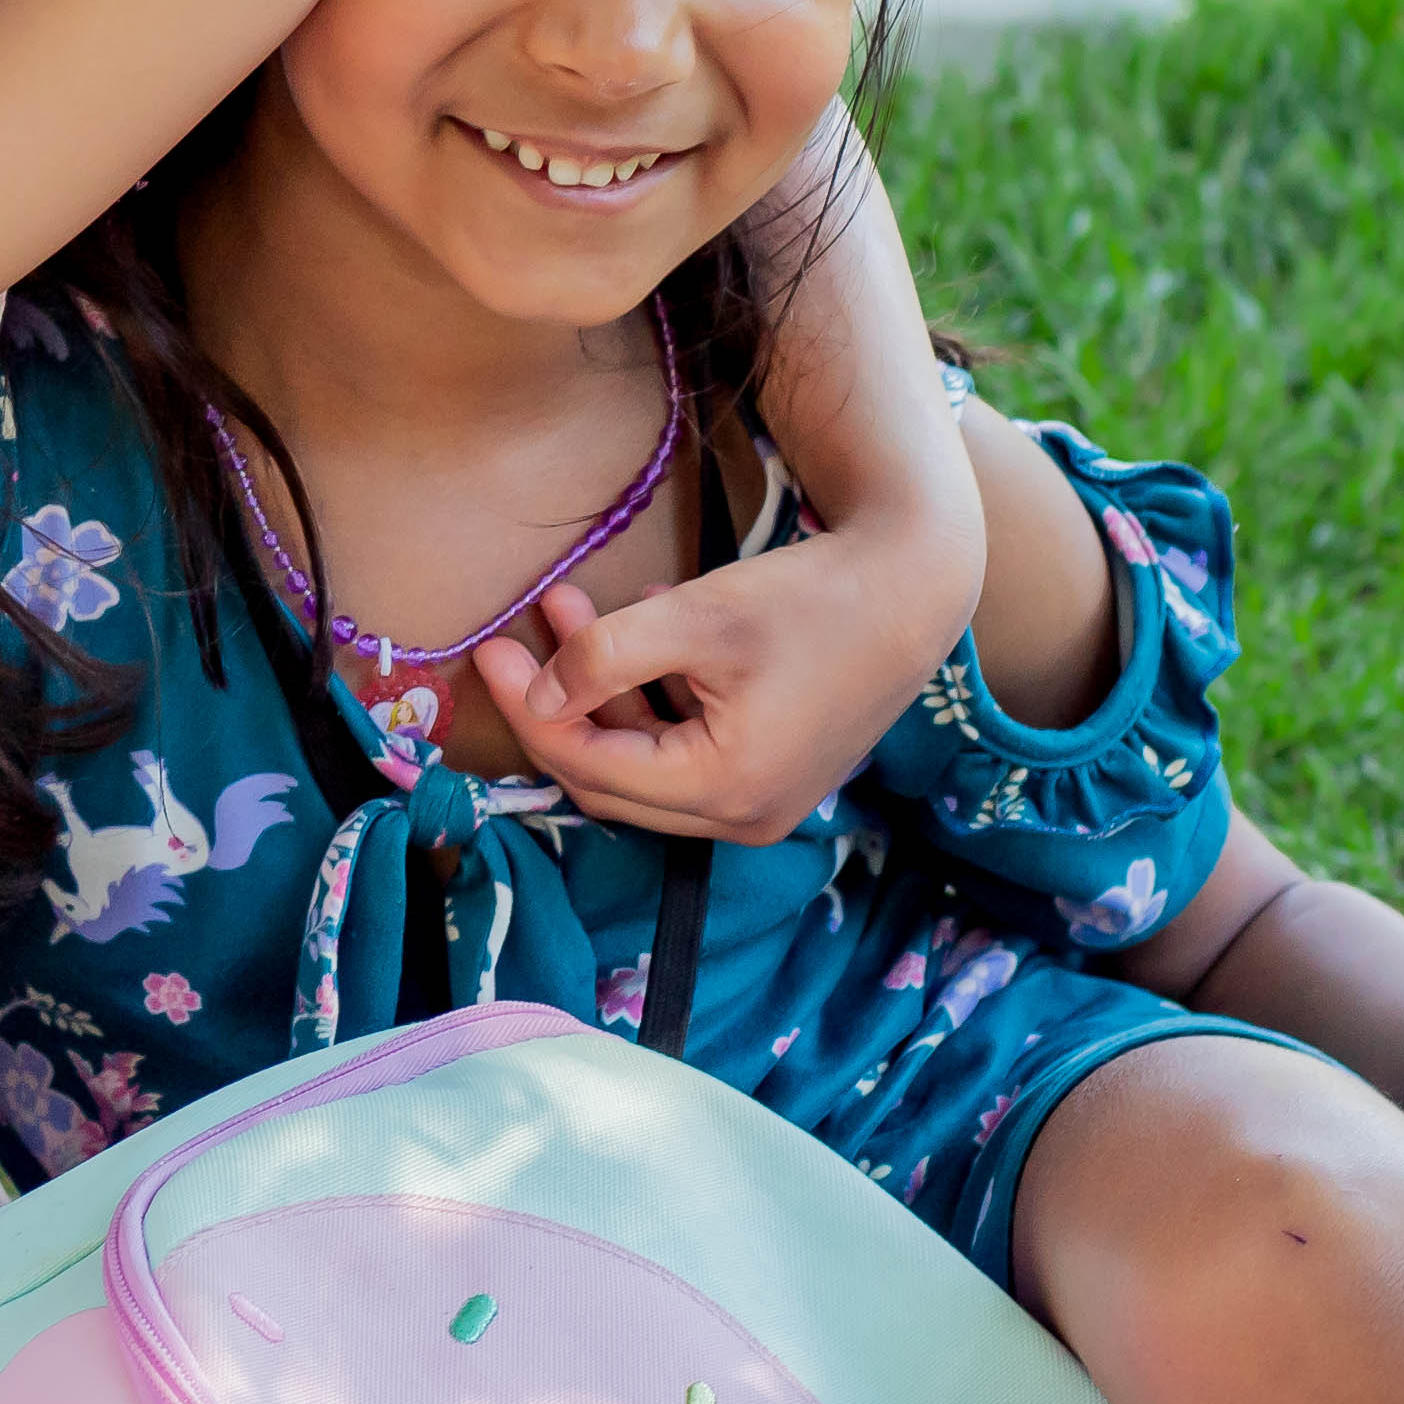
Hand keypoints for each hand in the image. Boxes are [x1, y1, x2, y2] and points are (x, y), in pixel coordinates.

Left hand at [470, 543, 937, 841]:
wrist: (915, 586)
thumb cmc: (812, 600)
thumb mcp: (696, 618)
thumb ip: (606, 658)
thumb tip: (537, 699)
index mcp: (724, 790)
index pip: (592, 769)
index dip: (530, 710)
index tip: (488, 652)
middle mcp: (743, 817)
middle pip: (612, 777)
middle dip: (560, 705)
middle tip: (519, 639)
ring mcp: (762, 803)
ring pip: (646, 760)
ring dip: (602, 692)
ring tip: (572, 610)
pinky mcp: (773, 773)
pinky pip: (686, 748)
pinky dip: (651, 697)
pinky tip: (640, 627)